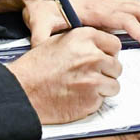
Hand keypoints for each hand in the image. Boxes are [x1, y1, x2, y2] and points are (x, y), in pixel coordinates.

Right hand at [5, 27, 121, 123]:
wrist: (23, 90)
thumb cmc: (35, 68)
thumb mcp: (58, 41)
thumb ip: (83, 42)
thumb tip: (99, 47)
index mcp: (85, 38)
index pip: (114, 45)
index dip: (108, 54)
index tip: (104, 58)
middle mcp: (92, 57)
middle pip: (116, 66)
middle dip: (106, 72)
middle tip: (91, 76)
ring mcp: (94, 80)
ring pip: (113, 85)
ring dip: (102, 88)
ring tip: (83, 87)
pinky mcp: (91, 100)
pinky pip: (102, 101)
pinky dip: (92, 101)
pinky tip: (77, 96)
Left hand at [23, 0, 139, 50]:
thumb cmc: (41, 7)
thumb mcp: (38, 23)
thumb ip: (41, 37)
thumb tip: (42, 48)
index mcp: (93, 9)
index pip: (124, 19)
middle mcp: (104, 3)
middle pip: (139, 10)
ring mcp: (107, 2)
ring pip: (138, 6)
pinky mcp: (106, 5)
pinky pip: (133, 6)